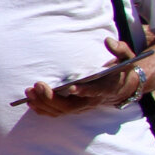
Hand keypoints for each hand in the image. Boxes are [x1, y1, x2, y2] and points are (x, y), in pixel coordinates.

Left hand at [24, 38, 146, 116]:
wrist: (124, 87)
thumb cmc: (122, 70)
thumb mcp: (126, 58)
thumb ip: (120, 49)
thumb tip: (108, 41)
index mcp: (106, 88)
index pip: (95, 92)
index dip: (84, 91)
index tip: (71, 88)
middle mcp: (92, 101)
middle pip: (71, 106)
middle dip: (52, 98)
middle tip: (37, 85)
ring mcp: (82, 107)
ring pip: (61, 111)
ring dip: (43, 103)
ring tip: (28, 92)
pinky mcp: (74, 108)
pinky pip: (57, 113)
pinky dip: (43, 109)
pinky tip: (30, 102)